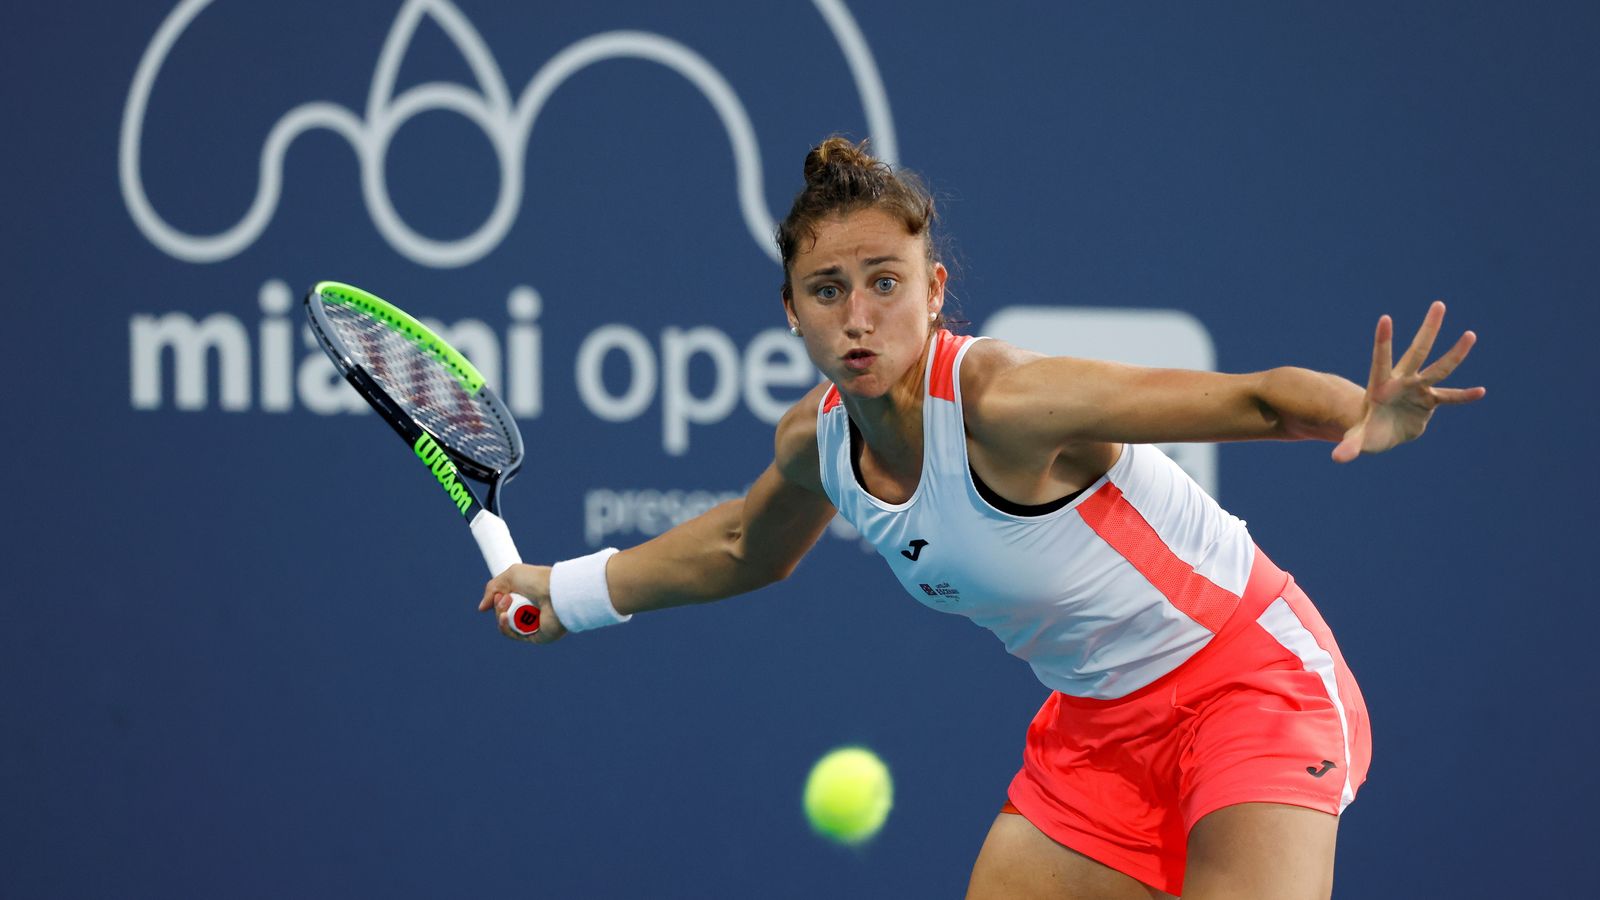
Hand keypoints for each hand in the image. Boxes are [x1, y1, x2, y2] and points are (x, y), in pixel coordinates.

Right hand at [478, 564, 566, 643]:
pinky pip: (513, 635)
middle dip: (500, 606)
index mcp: (529, 597)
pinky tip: (505, 616)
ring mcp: (534, 625)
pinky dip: (505, 627)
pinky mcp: (536, 637)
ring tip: (507, 604)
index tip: (497, 595)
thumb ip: (492, 589)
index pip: (507, 603)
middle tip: (505, 598)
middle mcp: (531, 611)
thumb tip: (482, 608)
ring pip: (506, 625)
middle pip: (504, 614)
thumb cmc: (537, 580)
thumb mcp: (510, 576)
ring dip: (501, 615)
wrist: (556, 593)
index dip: (499, 601)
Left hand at [1332, 301, 1485, 462]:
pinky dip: (1464, 396)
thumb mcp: (1358, 439)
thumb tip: (1339, 459)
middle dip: (1428, 330)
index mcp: (1380, 385)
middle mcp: (1401, 381)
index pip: (1381, 359)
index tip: (1385, 318)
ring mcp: (1418, 388)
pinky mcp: (1430, 401)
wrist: (1382, 434)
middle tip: (1439, 304)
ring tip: (1470, 334)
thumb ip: (1350, 446)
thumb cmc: (1365, 431)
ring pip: (1438, 368)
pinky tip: (1481, 392)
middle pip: (1416, 352)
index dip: (1383, 341)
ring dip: (1455, 353)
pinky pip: (1450, 396)